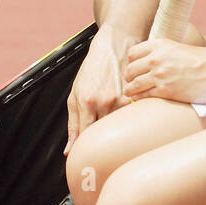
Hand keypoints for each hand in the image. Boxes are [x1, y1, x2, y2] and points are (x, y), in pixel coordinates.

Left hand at [65, 25, 133, 153]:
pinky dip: (127, 121)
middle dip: (100, 142)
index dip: (84, 150)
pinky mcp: (136, 97)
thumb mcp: (75, 94)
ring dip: (115, 130)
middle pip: (103, 135)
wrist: (115, 45)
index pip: (85, 136)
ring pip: (119, 128)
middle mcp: (105, 102)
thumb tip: (69, 150)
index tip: (84, 159)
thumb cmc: (93, 69)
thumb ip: (72, 124)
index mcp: (86, 102)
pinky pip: (131, 119)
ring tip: (113, 123)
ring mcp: (123, 100)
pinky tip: (125, 116)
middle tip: (99, 144)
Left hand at [124, 40, 205, 103]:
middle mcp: (156, 58)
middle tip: (134, 84)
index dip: (132, 63)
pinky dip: (139, 100)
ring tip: (134, 95)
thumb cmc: (203, 60)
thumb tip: (149, 63)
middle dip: (130, 79)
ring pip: (132, 85)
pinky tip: (141, 101)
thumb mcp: (178, 48)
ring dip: (131, 91)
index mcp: (159, 45)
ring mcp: (159, 75)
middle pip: (129, 71)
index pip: (132, 54)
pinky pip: (142, 97)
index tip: (136, 70)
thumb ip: (163, 54)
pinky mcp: (165, 91)